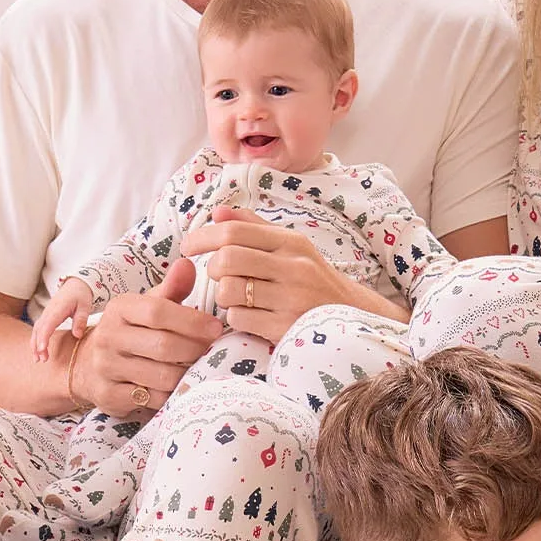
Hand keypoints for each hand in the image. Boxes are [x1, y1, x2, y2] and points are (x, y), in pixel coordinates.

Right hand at [33, 278, 93, 361]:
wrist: (75, 286)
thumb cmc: (81, 296)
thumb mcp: (85, 306)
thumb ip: (81, 320)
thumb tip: (77, 335)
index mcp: (57, 309)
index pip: (47, 325)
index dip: (43, 338)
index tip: (42, 349)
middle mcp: (48, 312)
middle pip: (39, 330)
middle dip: (37, 345)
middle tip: (41, 360)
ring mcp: (46, 315)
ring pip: (36, 331)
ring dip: (35, 345)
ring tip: (38, 360)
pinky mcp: (47, 318)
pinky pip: (39, 330)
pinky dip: (36, 340)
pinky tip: (38, 352)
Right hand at [70, 260, 221, 419]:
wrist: (85, 366)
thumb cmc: (129, 332)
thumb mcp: (145, 307)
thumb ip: (170, 289)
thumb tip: (187, 264)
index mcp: (119, 309)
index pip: (158, 312)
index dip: (192, 321)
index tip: (215, 329)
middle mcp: (108, 337)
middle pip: (164, 346)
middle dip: (195, 350)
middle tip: (212, 352)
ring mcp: (106, 368)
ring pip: (162, 376)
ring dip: (186, 374)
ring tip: (197, 369)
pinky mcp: (109, 395)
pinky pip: (153, 399)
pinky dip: (172, 395)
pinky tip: (178, 387)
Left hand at [184, 207, 398, 343]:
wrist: (352, 318)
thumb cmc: (313, 279)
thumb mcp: (292, 248)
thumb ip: (254, 228)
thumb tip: (217, 213)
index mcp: (291, 242)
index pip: (235, 232)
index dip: (202, 238)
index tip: (188, 246)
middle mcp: (293, 267)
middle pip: (227, 260)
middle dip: (213, 269)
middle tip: (217, 276)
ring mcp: (291, 298)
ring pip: (229, 291)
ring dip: (224, 296)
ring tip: (239, 297)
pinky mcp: (286, 327)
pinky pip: (239, 319)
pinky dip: (236, 318)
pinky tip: (251, 316)